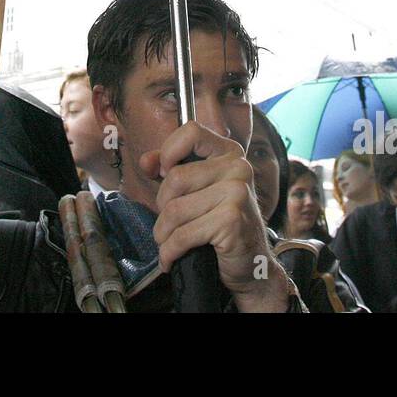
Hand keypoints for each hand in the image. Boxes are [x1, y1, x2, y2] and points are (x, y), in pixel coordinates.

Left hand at [145, 121, 287, 312]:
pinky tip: (170, 258)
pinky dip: (169, 251)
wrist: (251, 265)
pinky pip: (182, 234)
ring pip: (175, 209)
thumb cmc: (220, 225)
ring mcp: (237, 193)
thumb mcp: (197, 191)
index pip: (190, 131)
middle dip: (163, 206)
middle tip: (170, 222)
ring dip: (163, 234)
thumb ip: (170, 170)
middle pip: (175, 178)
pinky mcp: (231, 220)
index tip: (164, 174)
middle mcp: (238, 167)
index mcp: (229, 153)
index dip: (169, 152)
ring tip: (168, 243)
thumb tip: (146, 161)